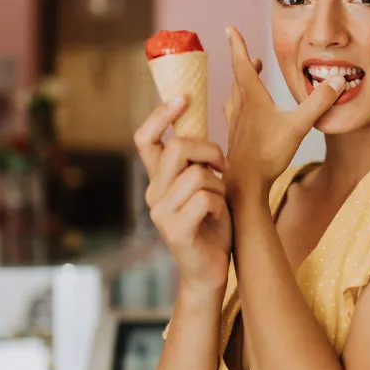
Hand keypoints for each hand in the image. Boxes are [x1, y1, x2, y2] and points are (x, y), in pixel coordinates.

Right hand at [134, 98, 231, 292]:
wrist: (209, 270)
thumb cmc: (211, 225)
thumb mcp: (203, 187)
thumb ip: (196, 162)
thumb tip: (200, 126)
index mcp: (157, 179)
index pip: (145, 139)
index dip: (161, 115)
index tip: (183, 98)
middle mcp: (152, 192)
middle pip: (178, 148)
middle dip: (209, 150)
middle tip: (223, 164)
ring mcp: (160, 212)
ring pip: (197, 175)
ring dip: (219, 185)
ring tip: (219, 202)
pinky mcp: (174, 229)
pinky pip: (205, 199)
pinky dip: (220, 205)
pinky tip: (217, 217)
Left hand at [223, 26, 344, 195]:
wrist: (245, 185)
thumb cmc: (268, 155)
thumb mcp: (298, 126)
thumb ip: (318, 103)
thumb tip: (338, 81)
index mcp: (252, 99)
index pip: (242, 64)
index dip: (237, 44)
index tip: (229, 28)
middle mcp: (241, 107)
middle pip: (239, 77)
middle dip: (244, 61)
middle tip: (249, 53)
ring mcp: (236, 123)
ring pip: (236, 94)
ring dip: (242, 81)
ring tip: (250, 75)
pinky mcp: (236, 137)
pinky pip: (235, 112)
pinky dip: (238, 102)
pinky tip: (243, 111)